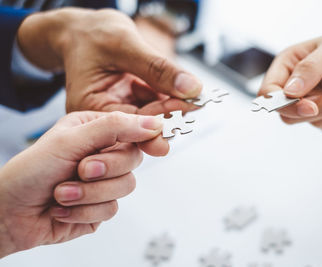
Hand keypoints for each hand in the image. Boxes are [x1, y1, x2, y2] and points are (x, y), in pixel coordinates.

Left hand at [0, 111, 165, 257]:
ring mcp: (102, 182)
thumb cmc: (28, 172)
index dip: (148, 136)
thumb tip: (152, 123)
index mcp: (95, 130)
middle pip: (133, 160)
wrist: (8, 213)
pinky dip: (84, 210)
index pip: (133, 128)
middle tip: (81, 170)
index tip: (157, 144)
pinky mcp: (99, 206)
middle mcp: (101, 154)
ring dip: (89, 193)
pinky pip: (111, 209)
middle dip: (105, 169)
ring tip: (62, 192)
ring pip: (125, 186)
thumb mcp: (70, 140)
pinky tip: (63, 207)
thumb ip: (114, 127)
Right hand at [17, 8, 201, 112]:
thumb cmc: (93, 33)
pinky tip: (181, 90)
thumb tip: (191, 88)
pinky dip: (168, 96)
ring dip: (172, 106)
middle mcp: (102, 115)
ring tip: (192, 97)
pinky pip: (153, 103)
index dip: (160, 116)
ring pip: (151, 115)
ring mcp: (118, 109)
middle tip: (194, 105)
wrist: (83, 29)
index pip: (129, 122)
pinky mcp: (130, 101)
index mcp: (88, 108)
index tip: (188, 105)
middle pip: (140, 126)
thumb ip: (157, 68)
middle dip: (168, 116)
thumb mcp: (124, 45)